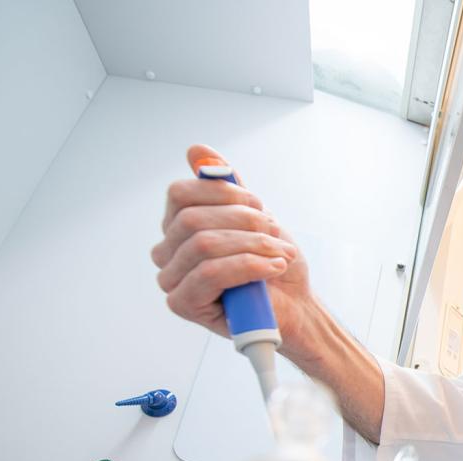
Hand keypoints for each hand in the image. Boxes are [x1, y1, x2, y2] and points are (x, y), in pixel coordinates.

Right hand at [151, 145, 313, 348]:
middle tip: (274, 232)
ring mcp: (172, 280)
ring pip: (204, 245)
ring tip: (281, 254)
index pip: (180, 194)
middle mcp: (167, 253)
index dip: (223, 193)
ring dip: (253, 245)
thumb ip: (225, 186)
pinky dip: (249, 265)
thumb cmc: (273, 264)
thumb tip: (197, 150)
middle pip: (193, 219)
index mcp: (178, 228)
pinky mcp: (183, 304)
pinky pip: (210, 273)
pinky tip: (273, 268)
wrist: (295, 307)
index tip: (258, 205)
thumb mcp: (254, 216)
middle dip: (243, 221)